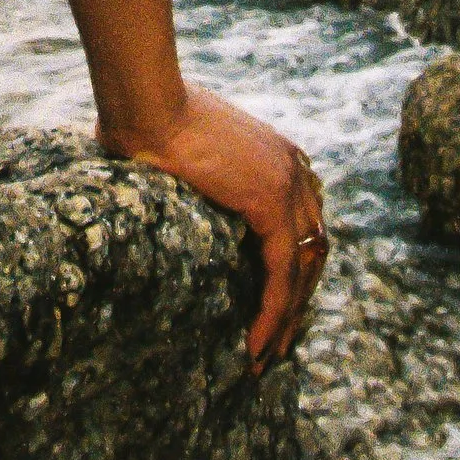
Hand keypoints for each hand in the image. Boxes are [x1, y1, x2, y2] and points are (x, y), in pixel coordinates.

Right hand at [102, 84, 328, 364]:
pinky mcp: (272, 205)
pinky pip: (282, 275)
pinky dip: (273, 313)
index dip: (294, 268)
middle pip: (313, 249)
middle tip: (277, 342)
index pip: (304, 222)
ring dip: (286, 319)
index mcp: (278, 154)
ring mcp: (287, 185)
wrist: (147, 102)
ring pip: (302, 270)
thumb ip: (196, 173)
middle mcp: (293, 168)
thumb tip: (162, 186)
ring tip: (265, 356)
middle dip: (297, 300)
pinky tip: (256, 345)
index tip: (277, 304)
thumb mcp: (186, 150)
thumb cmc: (146, 118)